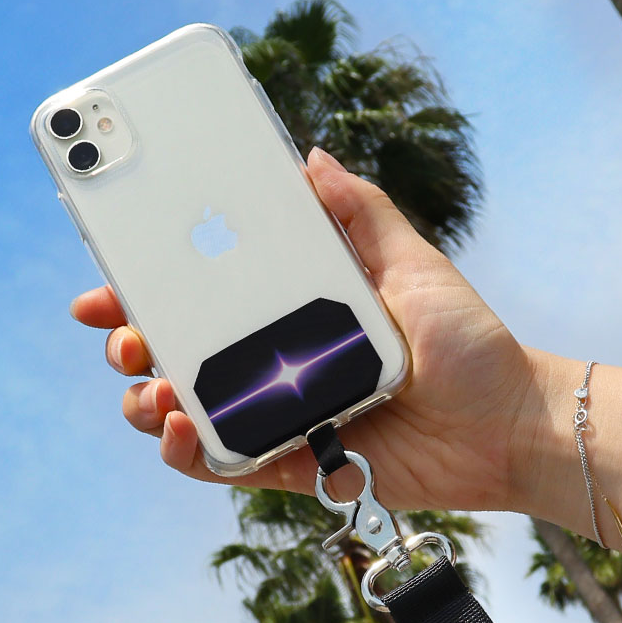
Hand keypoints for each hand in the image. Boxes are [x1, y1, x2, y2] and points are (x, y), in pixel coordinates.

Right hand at [70, 148, 543, 510]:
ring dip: (150, 400)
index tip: (111, 276)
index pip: (208, 296)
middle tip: (123, 337)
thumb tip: (310, 157)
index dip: (152, 289)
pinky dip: (189, 452)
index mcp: (298, 312)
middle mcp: (280, 364)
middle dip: (134, 344)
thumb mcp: (416, 264)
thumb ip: (363, 214)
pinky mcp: (296, 465)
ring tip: (151, 388)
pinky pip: (226, 463)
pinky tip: (177, 430)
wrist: (510, 426)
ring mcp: (283, 417)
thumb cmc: (470, 346)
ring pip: (191, 411)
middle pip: (184, 354)